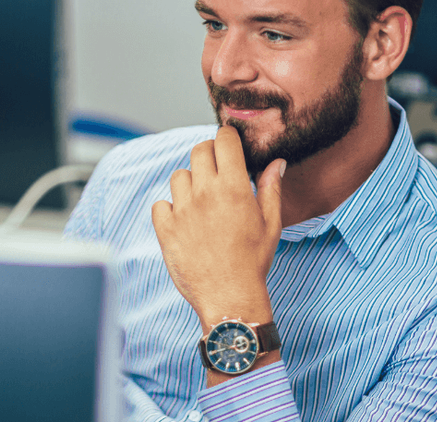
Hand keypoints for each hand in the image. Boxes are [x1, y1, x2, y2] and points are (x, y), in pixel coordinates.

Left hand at [151, 125, 284, 331]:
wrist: (230, 297)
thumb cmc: (254, 261)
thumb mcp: (271, 223)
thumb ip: (271, 188)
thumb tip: (276, 162)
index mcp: (233, 186)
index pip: (223, 139)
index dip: (227, 139)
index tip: (230, 147)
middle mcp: (205, 192)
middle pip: (199, 150)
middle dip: (209, 155)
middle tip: (217, 172)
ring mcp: (182, 210)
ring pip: (179, 175)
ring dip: (190, 182)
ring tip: (202, 201)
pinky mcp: (165, 229)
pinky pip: (160, 204)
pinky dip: (170, 208)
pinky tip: (184, 220)